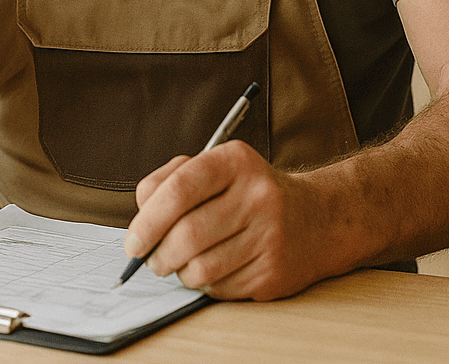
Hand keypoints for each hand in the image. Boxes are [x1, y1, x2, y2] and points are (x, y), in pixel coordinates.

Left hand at [123, 141, 334, 301]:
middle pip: (186, 235)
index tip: (133, 242)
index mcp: (236, 162)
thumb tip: (138, 224)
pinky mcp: (273, 272)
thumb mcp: (216, 168)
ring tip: (183, 262)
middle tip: (152, 258)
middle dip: (158, 255)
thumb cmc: (251, 194)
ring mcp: (269, 236)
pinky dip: (205, 284)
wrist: (316, 220)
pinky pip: (218, 288)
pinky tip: (215, 268)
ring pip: (200, 268)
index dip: (147, 220)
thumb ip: (169, 182)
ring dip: (180, 272)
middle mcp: (257, 196)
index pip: (179, 189)